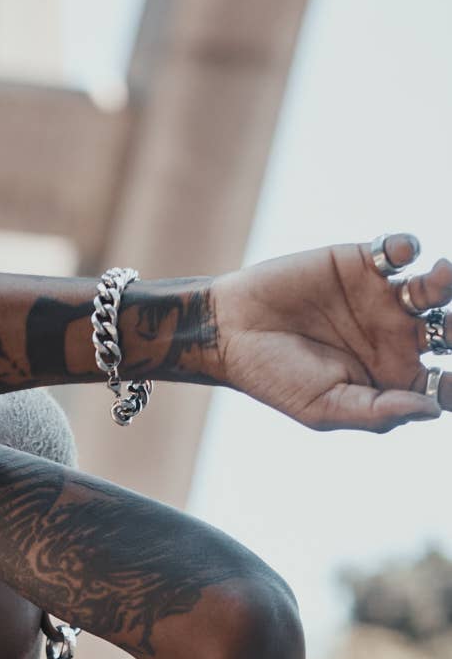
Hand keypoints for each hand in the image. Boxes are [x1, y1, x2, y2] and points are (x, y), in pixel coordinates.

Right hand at [210, 235, 451, 432]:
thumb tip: (432, 408)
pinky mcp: (364, 262)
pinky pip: (400, 250)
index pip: (445, 382)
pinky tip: (395, 258)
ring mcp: (383, 298)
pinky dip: (407, 248)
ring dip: (445, 281)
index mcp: (393, 378)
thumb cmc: (274, 379)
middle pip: (451, 332)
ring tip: (438, 276)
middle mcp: (396, 338)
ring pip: (434, 288)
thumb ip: (378, 411)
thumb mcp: (324, 408)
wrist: (229, 331)